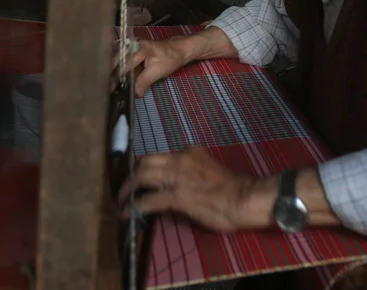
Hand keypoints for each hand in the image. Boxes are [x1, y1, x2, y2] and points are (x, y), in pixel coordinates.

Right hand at [110, 39, 187, 97]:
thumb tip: (135, 94)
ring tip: (110, 84)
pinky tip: (117, 78)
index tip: (112, 88)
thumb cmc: (171, 58)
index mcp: (139, 49)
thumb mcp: (158, 71)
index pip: (124, 64)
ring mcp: (133, 48)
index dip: (117, 77)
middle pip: (117, 60)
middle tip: (107, 87)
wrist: (180, 50)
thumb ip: (145, 81)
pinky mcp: (134, 52)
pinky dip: (120, 69)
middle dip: (111, 74)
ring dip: (114, 72)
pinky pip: (124, 60)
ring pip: (119, 60)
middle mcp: (133, 46)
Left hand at [118, 146, 271, 231]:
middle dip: (131, 176)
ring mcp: (177, 178)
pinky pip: (148, 200)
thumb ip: (192, 171)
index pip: (160, 157)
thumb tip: (178, 184)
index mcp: (189, 152)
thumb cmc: (233, 189)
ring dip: (127, 190)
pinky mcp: (176, 197)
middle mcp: (180, 160)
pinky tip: (127, 214)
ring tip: (121, 201)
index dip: (146, 167)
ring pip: (142, 177)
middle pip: (145, 162)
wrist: (244, 198)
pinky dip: (134, 207)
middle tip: (124, 189)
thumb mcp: (209, 169)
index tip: (140, 177)